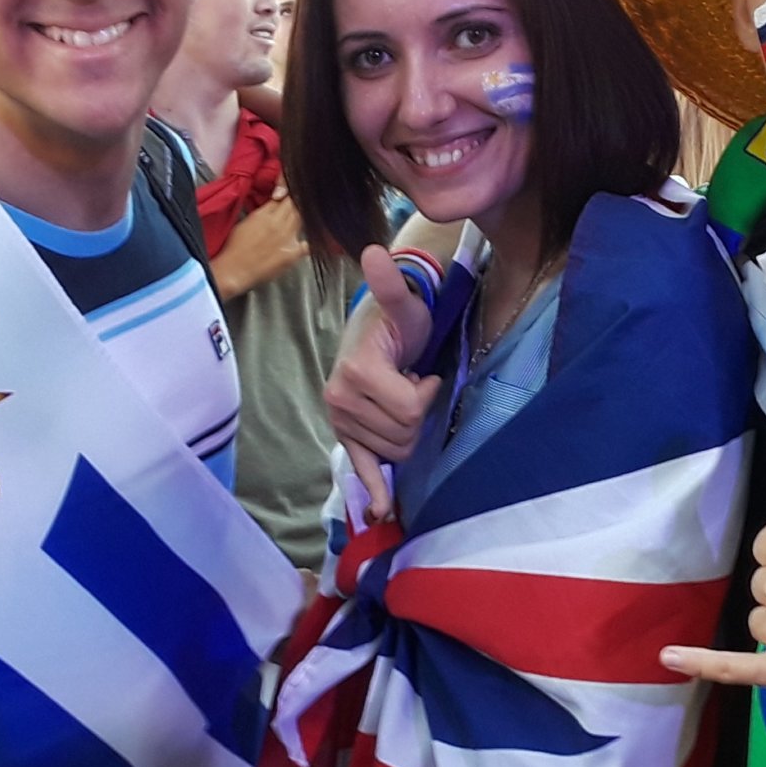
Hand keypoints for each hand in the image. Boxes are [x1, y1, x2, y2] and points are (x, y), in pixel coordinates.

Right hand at [210, 186, 307, 300]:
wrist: (234, 270)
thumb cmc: (234, 248)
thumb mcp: (244, 222)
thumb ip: (261, 213)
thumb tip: (271, 208)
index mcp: (264, 214)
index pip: (283, 194)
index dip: (288, 188)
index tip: (291, 186)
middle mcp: (278, 223)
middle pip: (295, 204)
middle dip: (297, 199)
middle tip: (298, 198)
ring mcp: (287, 238)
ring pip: (301, 218)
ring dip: (301, 215)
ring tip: (298, 216)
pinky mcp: (291, 254)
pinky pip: (306, 245)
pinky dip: (308, 242)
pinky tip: (306, 241)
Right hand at [326, 245, 441, 520]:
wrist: (377, 331)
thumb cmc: (399, 321)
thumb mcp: (404, 305)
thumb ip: (392, 286)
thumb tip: (377, 253)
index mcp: (355, 375)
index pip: (409, 411)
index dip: (426, 394)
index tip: (421, 373)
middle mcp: (339, 402)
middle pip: (404, 436)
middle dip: (417, 414)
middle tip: (409, 384)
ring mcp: (341, 422)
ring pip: (395, 452)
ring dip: (407, 428)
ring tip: (399, 396)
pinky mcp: (346, 437)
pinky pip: (361, 469)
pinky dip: (374, 491)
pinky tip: (384, 512)